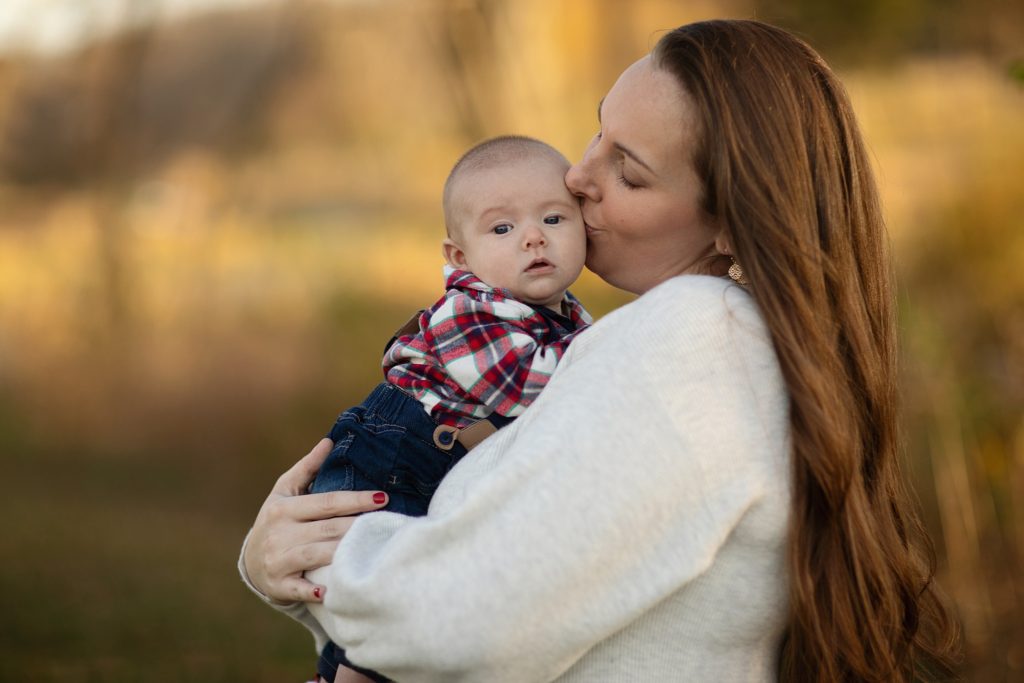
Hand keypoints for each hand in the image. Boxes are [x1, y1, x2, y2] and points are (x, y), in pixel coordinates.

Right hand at [242, 438, 388, 603]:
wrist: (251, 561)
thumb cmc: (277, 520)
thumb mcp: (285, 491)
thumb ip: (307, 468)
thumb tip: (329, 440)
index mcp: (283, 508)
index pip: (327, 502)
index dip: (356, 499)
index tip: (382, 497)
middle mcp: (279, 533)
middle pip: (327, 528)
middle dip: (357, 526)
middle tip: (387, 523)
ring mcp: (278, 560)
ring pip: (317, 555)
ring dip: (344, 552)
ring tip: (373, 548)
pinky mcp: (279, 585)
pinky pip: (298, 589)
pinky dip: (313, 591)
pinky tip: (332, 591)